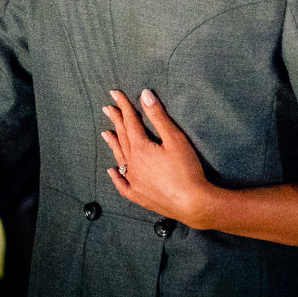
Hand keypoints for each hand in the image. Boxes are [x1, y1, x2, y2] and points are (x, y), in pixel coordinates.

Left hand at [102, 89, 210, 228]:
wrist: (192, 202)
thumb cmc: (186, 169)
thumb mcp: (175, 138)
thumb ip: (158, 116)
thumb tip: (145, 95)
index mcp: (141, 148)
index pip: (130, 122)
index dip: (123, 106)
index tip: (115, 94)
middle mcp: (132, 164)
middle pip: (122, 138)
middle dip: (116, 121)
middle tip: (107, 108)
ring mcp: (134, 181)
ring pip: (119, 158)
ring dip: (113, 144)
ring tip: (105, 133)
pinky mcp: (138, 196)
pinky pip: (122, 184)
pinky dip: (115, 176)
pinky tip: (111, 171)